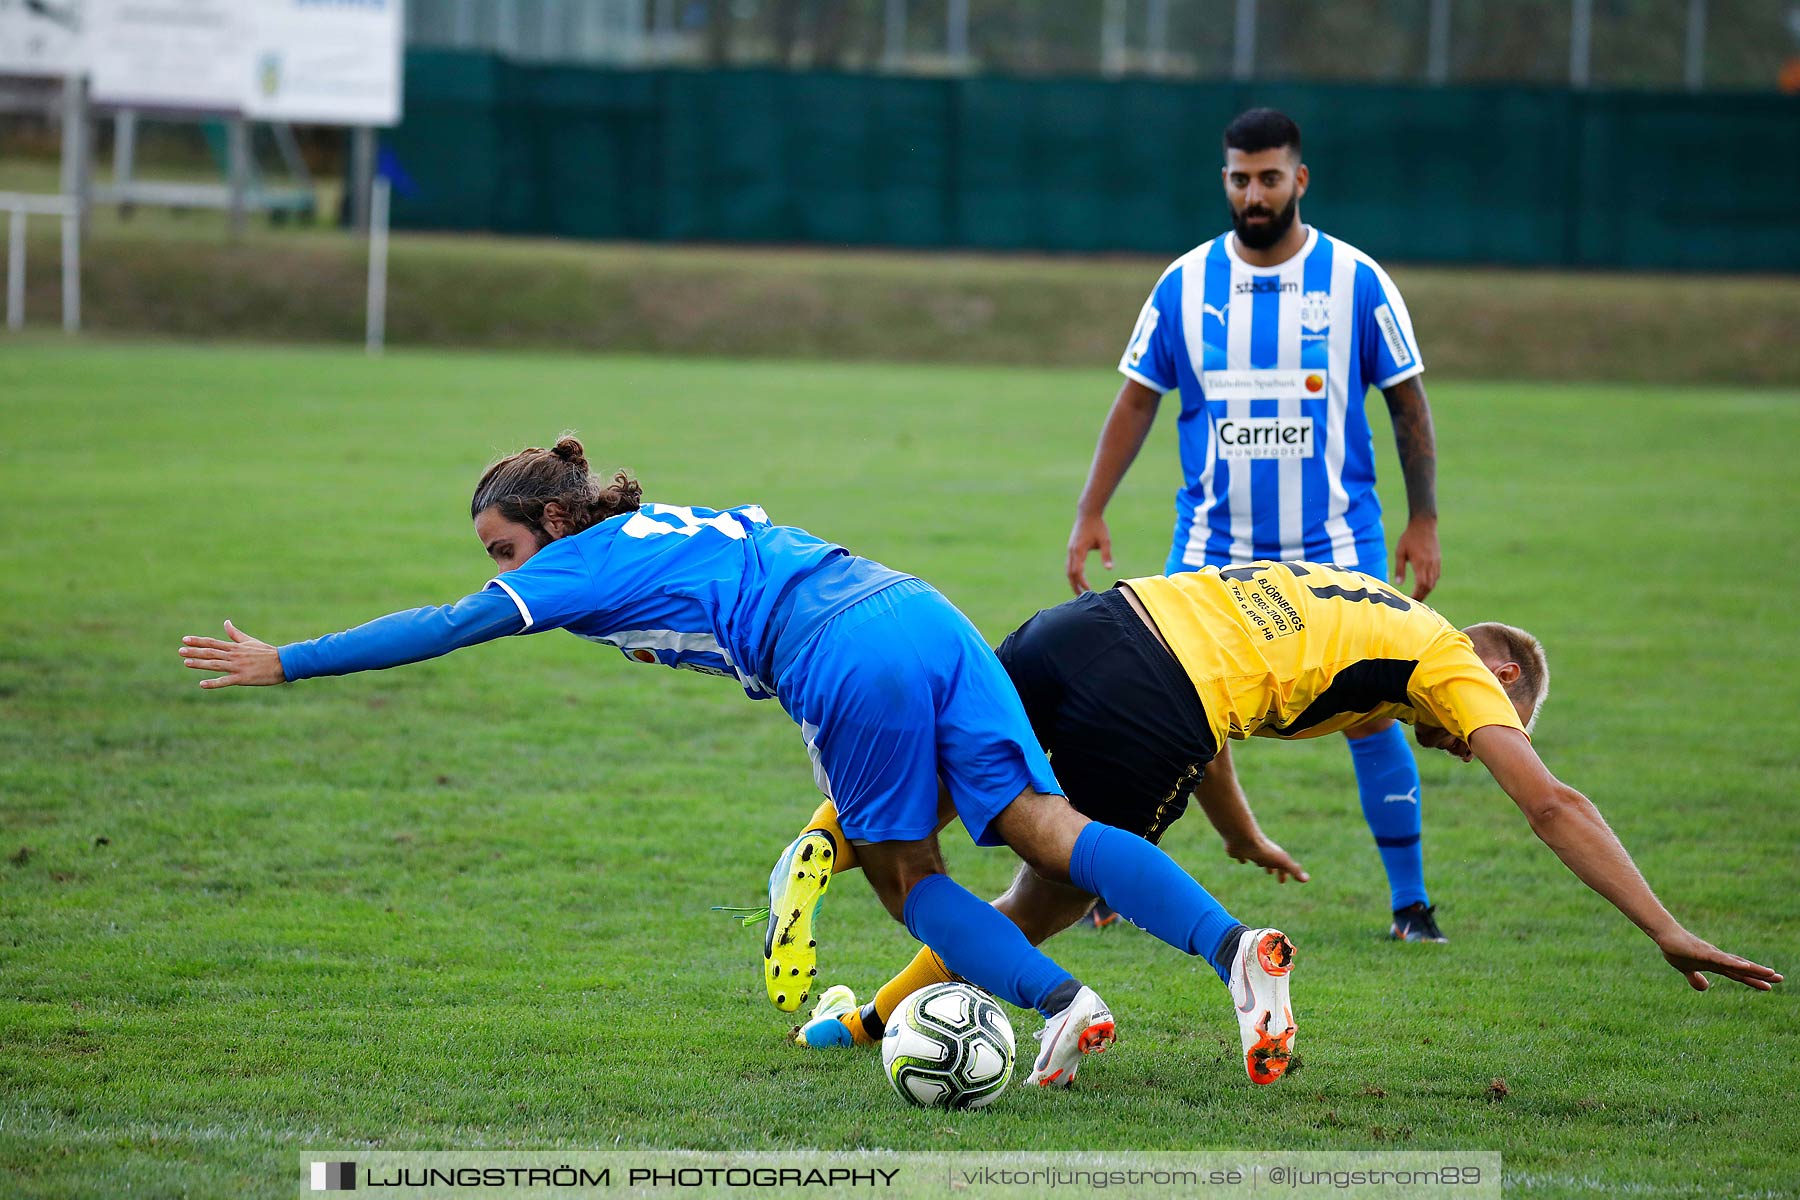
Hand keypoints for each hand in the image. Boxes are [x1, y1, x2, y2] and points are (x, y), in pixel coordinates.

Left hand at [179, 621, 285, 688]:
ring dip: (200, 664)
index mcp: (235, 647)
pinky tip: (202, 684)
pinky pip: (225, 681)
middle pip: (210, 652)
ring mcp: (237, 667)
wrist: (283, 663)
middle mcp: (234, 656)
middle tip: (180, 651)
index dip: (198, 641)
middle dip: (194, 652)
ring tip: (186, 663)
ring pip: (215, 664)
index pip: (213, 642)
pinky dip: (214, 683)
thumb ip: (235, 634)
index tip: (184, 639)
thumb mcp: (249, 641)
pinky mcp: (243, 678)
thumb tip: (226, 622)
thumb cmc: (266, 652)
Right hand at [1066, 512, 1112, 595]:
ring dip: (1072, 580)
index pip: (1078, 571)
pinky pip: (1069, 564)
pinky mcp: (1071, 548)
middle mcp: (1072, 551)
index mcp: (1079, 550)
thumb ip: (1106, 555)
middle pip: (1070, 573)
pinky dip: (1072, 573)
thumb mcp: (1105, 541)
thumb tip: (1109, 569)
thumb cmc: (1098, 526)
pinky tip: (1078, 577)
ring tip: (1079, 590)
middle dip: (1074, 585)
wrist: (1087, 513)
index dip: (1082, 582)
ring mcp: (1070, 549)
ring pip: (1068, 569)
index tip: (1089, 590)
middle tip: (1080, 597)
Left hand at [1224, 836, 1309, 883]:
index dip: (1283, 874)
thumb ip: (1294, 871)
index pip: (1282, 866)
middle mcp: (1264, 852)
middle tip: (1270, 873)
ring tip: (1260, 865)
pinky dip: (1242, 858)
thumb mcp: (1282, 862)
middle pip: (1270, 861)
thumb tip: (1307, 880)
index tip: (1282, 882)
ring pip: (1257, 857)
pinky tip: (1241, 860)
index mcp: (1275, 856)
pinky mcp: (1239, 851)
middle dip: (1272, 867)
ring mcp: (1251, 851)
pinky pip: (1241, 855)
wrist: (1243, 838)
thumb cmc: (1263, 851)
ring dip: (1260, 861)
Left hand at [1393, 516, 1440, 599]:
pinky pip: (1436, 575)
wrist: (1424, 525)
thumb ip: (1399, 568)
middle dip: (1422, 595)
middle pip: (1429, 586)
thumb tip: (1398, 583)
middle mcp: (1430, 564)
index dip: (1417, 594)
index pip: (1421, 584)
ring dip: (1427, 590)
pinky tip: (1425, 585)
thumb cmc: (1409, 537)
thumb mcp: (1400, 552)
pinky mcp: (1438, 560)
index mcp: (1420, 563)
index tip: (1411, 600)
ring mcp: (1436, 562)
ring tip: (1419, 596)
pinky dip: (1431, 583)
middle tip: (1414, 602)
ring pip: (1434, 582)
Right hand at [1657, 929, 1782, 991]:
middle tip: (1780, 978)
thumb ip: (1695, 978)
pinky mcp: (1703, 953)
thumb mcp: (1685, 969)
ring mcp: (1712, 955)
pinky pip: (1721, 960)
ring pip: (1736, 963)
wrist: (1664, 935)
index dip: (1753, 980)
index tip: (1769, 986)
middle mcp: (1718, 959)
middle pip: (1743, 968)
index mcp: (1715, 964)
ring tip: (1770, 973)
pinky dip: (1734, 964)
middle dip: (1761, 973)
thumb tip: (1705, 988)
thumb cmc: (1675, 949)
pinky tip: (1745, 967)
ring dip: (1753, 968)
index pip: (1738, 974)